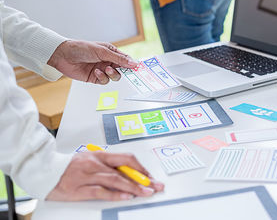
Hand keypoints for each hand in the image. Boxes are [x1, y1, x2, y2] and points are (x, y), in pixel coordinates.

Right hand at [46, 151, 163, 200]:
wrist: (46, 170)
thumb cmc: (70, 166)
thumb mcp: (91, 160)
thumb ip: (108, 166)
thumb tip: (129, 174)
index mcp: (100, 155)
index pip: (126, 158)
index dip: (141, 168)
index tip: (150, 177)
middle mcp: (96, 164)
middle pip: (124, 170)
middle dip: (142, 179)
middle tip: (155, 186)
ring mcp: (88, 176)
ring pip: (116, 180)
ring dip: (133, 187)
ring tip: (146, 192)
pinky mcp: (80, 188)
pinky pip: (101, 191)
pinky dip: (115, 194)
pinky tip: (126, 196)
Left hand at [47, 40, 137, 83]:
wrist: (64, 56)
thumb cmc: (81, 48)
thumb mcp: (103, 51)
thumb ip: (119, 59)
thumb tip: (133, 63)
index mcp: (111, 52)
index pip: (125, 59)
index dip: (131, 64)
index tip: (137, 68)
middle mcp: (108, 61)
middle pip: (122, 69)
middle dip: (121, 70)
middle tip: (121, 69)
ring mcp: (102, 70)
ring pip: (114, 77)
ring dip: (111, 74)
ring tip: (105, 69)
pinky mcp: (95, 78)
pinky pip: (105, 81)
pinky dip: (102, 77)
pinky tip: (96, 72)